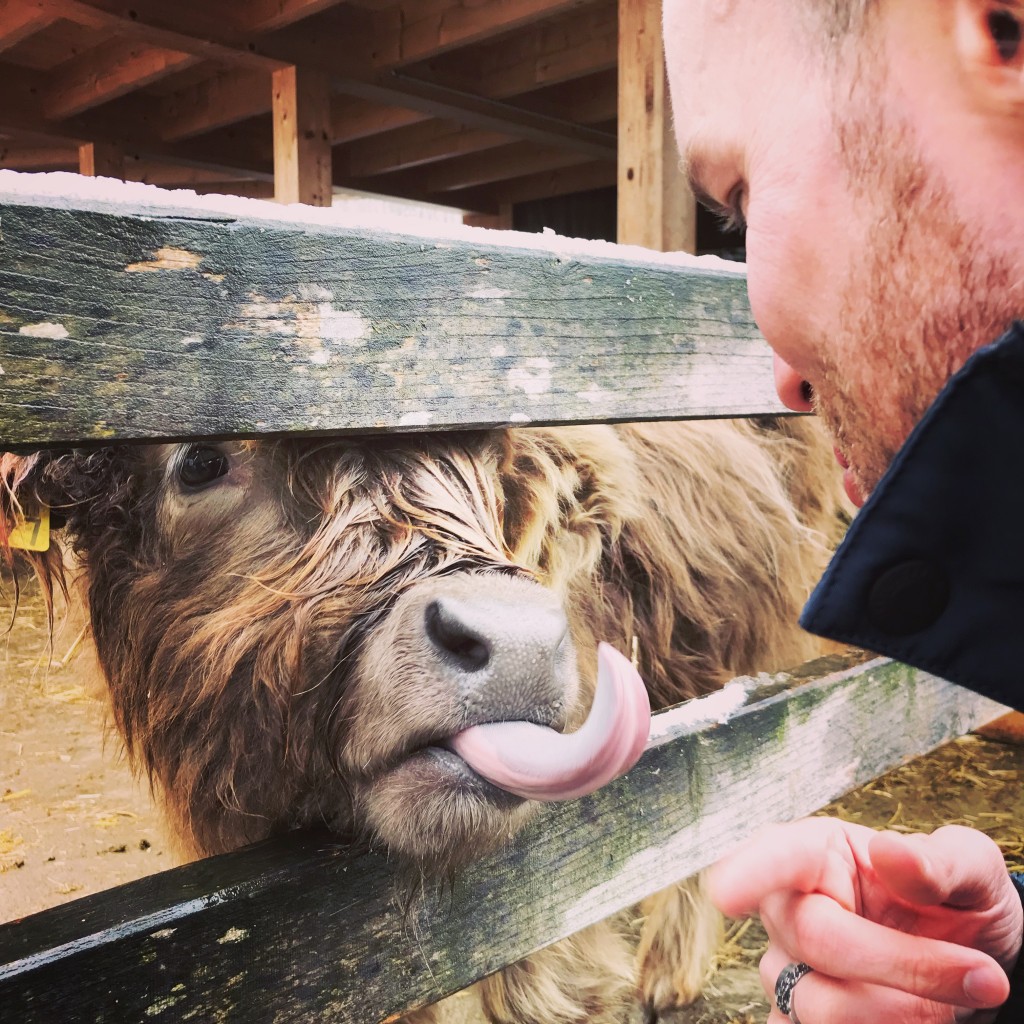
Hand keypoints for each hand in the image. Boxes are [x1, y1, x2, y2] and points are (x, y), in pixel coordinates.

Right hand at [709, 818, 1023, 1022]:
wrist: (973, 965)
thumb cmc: (960, 902)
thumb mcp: (971, 870)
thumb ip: (940, 861)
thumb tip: (890, 850)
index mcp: (815, 852)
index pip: (774, 856)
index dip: (749, 873)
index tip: (726, 894)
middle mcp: (787, 908)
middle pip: (815, 941)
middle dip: (905, 966)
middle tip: (984, 978)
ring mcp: (786, 969)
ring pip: (817, 1007)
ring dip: (900, 1014)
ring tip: (951, 1004)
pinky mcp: (795, 1017)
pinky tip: (917, 1022)